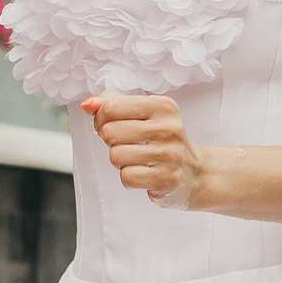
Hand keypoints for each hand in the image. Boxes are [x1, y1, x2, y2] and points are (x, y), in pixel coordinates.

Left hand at [84, 93, 212, 208]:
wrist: (194, 172)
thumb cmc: (160, 139)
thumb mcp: (142, 114)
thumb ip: (113, 103)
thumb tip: (87, 104)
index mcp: (163, 106)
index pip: (110, 107)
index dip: (101, 119)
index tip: (113, 125)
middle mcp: (169, 128)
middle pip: (110, 133)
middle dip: (112, 142)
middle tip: (130, 145)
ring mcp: (169, 155)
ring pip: (115, 156)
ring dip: (120, 161)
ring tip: (138, 159)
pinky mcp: (166, 179)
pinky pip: (126, 177)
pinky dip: (129, 178)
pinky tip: (144, 173)